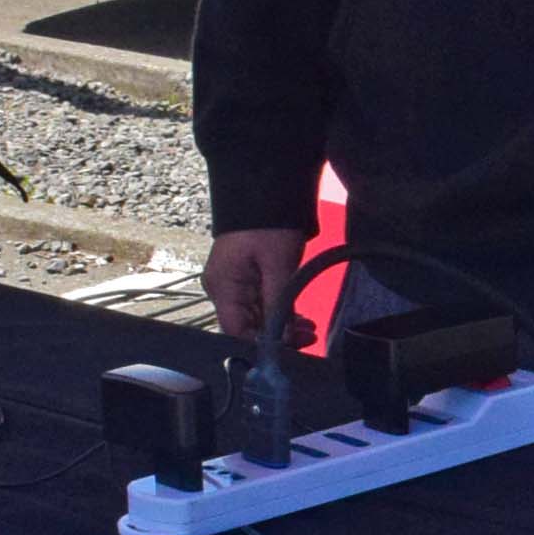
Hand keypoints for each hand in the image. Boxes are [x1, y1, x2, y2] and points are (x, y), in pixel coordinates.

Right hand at [205, 225, 303, 340]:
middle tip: (310, 336)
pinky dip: (279, 311)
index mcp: (223, 287)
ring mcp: (234, 283)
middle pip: (246, 326)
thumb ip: (279, 304)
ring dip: (282, 324)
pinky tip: (300, 318)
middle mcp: (223, 289)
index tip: (292, 347)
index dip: (261, 344)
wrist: (266, 187)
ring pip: (256, 316)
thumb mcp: (278, 266)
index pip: (236, 331)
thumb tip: (282, 339)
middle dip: (278, 336)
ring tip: (311, 328)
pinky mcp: (246, 277)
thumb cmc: (269, 226)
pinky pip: (260, 302)